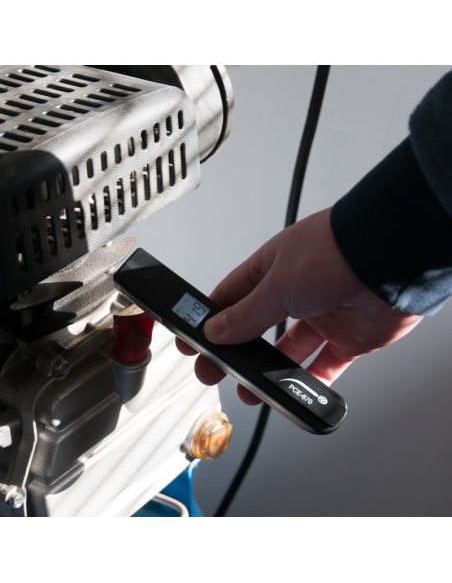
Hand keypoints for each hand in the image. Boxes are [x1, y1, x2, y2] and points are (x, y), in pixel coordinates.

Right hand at [176, 208, 422, 404]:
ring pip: (288, 351)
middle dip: (235, 352)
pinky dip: (309, 381)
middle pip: (256, 328)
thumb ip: (246, 314)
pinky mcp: (348, 338)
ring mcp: (322, 315)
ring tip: (251, 391)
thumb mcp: (276, 285)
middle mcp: (296, 291)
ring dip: (269, 372)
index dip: (211, 320)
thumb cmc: (334, 253)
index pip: (232, 297)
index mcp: (273, 269)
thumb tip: (216, 331)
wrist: (390, 261)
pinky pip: (325, 365)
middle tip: (214, 371)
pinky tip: (293, 392)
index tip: (192, 339)